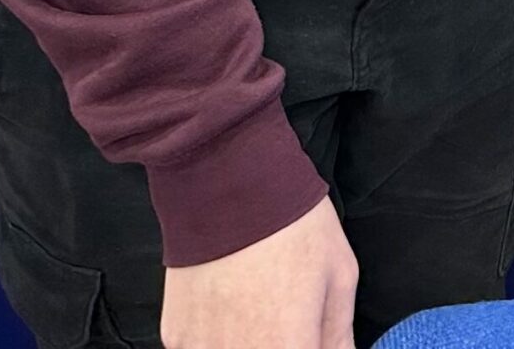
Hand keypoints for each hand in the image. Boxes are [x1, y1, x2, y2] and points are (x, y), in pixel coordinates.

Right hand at [161, 197, 354, 348]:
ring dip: (247, 341)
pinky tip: (227, 305)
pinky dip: (216, 339)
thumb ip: (339, 335)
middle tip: (285, 316)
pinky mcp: (174, 337)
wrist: (228, 181)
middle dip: (279, 344)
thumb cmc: (294, 224)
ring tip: (255, 305)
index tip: (309, 336)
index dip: (307, 346)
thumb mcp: (338, 274)